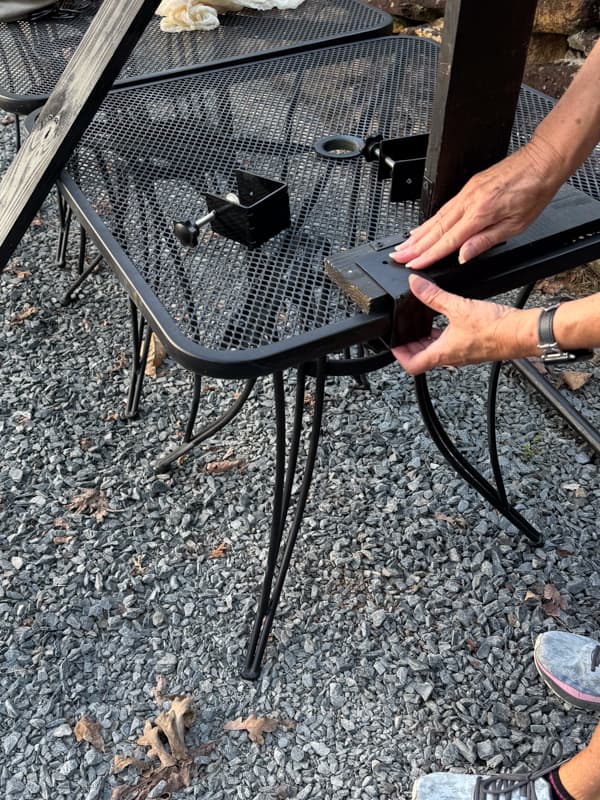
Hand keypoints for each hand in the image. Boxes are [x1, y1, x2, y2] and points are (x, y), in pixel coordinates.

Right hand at [390, 140, 561, 269]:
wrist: (540, 162)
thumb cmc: (533, 193)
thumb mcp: (515, 226)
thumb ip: (485, 241)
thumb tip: (462, 255)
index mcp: (480, 213)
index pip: (448, 241)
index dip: (428, 255)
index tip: (413, 265)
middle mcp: (469, 201)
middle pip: (435, 229)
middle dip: (414, 246)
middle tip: (397, 257)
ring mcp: (466, 192)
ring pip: (436, 218)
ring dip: (417, 234)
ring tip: (403, 247)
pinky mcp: (468, 187)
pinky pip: (443, 208)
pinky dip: (429, 220)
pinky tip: (422, 228)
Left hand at [392, 275, 538, 374]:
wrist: (523, 333)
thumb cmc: (496, 329)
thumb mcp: (458, 307)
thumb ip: (434, 296)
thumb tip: (415, 285)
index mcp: (443, 353)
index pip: (412, 365)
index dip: (399, 356)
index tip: (393, 344)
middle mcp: (452, 358)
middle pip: (422, 359)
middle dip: (411, 346)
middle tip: (404, 332)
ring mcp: (463, 354)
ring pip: (437, 352)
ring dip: (426, 340)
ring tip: (421, 325)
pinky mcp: (474, 347)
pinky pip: (452, 345)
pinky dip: (443, 336)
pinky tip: (446, 322)